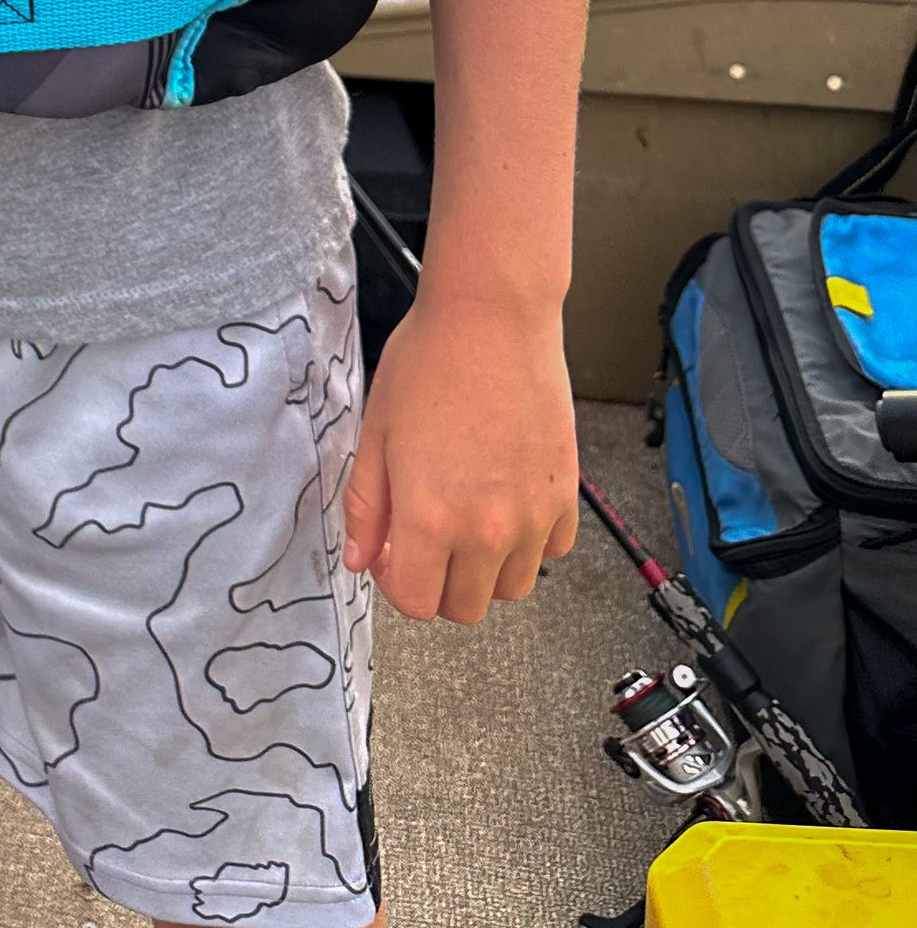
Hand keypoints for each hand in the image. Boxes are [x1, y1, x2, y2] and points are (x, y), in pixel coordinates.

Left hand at [342, 287, 577, 623]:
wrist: (492, 319)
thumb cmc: (428, 363)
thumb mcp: (376, 432)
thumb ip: (366, 505)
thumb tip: (361, 559)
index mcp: (429, 517)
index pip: (415, 602)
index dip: (395, 583)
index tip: (390, 552)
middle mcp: (486, 530)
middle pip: (463, 608)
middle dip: (436, 582)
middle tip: (424, 539)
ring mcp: (533, 517)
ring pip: (510, 588)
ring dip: (483, 570)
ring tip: (466, 520)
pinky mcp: (566, 497)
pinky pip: (550, 553)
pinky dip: (529, 544)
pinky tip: (505, 502)